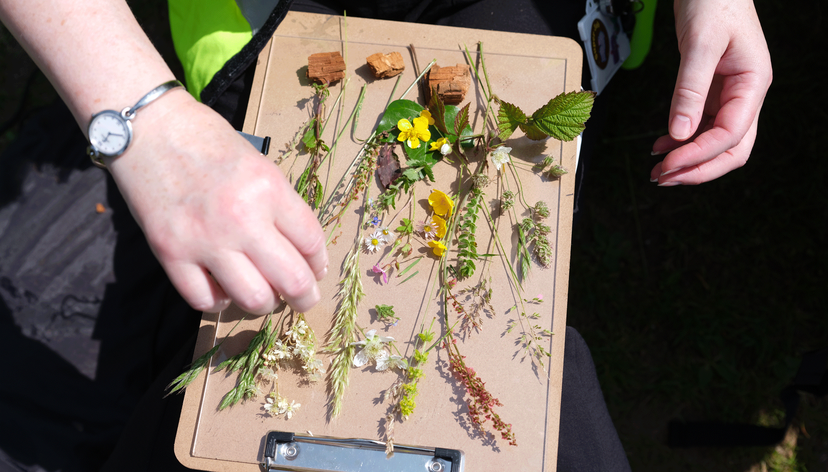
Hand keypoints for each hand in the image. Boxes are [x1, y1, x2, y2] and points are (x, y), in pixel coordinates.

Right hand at [108, 91, 327, 313]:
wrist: (149, 128)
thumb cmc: (207, 140)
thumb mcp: (259, 164)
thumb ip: (281, 207)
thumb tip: (301, 252)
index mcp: (269, 190)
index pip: (312, 243)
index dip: (319, 264)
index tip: (316, 270)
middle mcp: (241, 218)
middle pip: (292, 280)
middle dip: (304, 297)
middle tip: (303, 298)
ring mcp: (204, 239)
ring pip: (253, 299)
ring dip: (264, 302)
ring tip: (262, 293)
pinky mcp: (170, 253)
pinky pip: (205, 301)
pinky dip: (220, 301)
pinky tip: (223, 289)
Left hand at [651, 0, 771, 185]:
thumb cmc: (713, 3)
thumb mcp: (699, 44)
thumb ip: (689, 89)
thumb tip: (678, 133)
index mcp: (753, 84)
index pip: (731, 134)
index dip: (700, 155)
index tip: (669, 164)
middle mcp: (746, 95)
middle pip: (732, 149)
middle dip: (699, 168)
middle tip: (663, 178)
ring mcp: (730, 96)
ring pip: (717, 143)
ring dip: (689, 160)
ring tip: (658, 169)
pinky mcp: (712, 93)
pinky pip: (702, 127)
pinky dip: (682, 141)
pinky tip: (661, 146)